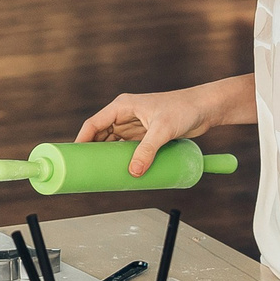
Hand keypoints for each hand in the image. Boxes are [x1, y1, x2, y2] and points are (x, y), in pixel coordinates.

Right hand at [75, 85, 218, 177]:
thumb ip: (148, 151)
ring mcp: (135, 126)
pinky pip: (127, 149)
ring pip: (113, 143)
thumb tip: (133, 172)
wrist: (205, 108)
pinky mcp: (145, 135)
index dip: (82, 139)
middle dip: (92, 152)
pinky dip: (122, 159)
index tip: (74, 156)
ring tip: (100, 174)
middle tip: (85, 171)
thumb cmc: (184, 109)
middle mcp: (125, 115)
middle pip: (100, 135)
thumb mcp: (163, 130)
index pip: (94, 123)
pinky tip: (119, 170)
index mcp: (122, 106)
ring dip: (107, 157)